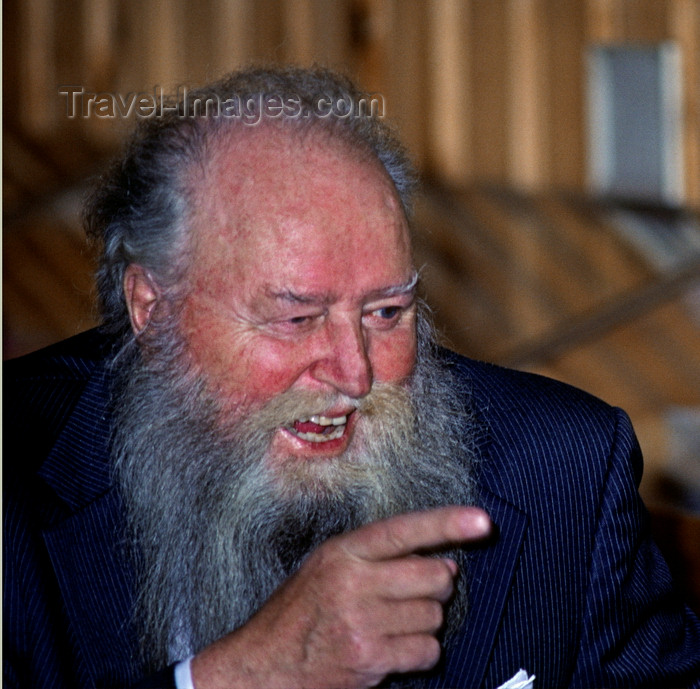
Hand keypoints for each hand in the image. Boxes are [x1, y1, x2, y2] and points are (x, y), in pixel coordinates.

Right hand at [191, 505, 491, 688]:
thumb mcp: (327, 566)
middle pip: (433, 577)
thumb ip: (379, 558)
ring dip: (425, 622)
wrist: (264, 665)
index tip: (483, 521)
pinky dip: (420, 652)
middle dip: (436, 587)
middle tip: (414, 594)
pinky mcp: (370, 658)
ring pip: (433, 615)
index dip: (447, 523)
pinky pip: (426, 650)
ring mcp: (362, 621)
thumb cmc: (300, 612)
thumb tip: (444, 562)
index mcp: (343, 552)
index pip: (404, 530)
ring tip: (392, 624)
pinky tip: (394, 649)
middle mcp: (353, 581)